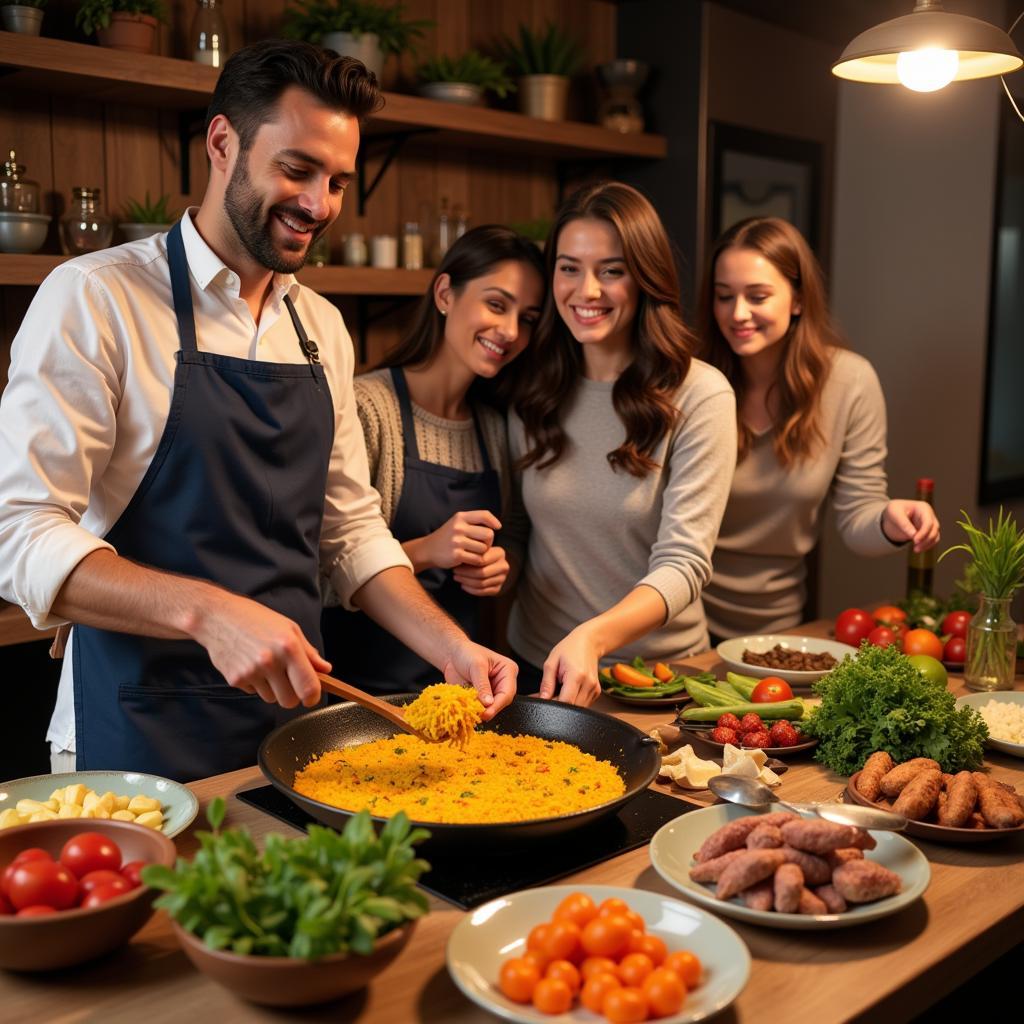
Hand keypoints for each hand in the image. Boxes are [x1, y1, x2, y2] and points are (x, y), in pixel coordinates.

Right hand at [192, 591, 329, 707]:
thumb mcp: (289, 628)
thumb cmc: (255, 619)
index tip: (312, 696)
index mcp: (288, 647)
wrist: (217, 617)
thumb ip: (309, 652)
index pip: (308, 687)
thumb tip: (325, 669)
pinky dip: (256, 684)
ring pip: (271, 699)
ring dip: (273, 689)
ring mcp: (251, 672)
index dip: (313, 697)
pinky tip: (251, 665)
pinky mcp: (235, 679)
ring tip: (266, 667)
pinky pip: (254, 693)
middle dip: (292, 695)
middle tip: (289, 681)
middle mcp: (270, 662)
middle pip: (290, 701)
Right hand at [423, 510, 500, 569]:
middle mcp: (458, 527)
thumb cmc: (448, 536)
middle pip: (488, 534)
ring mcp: (457, 541)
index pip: (484, 515)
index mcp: (460, 517)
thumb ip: (474, 521)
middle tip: (482, 546)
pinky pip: (477, 559)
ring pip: (484, 548)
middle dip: (489, 542)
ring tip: (474, 553)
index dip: (494, 521)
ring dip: (482, 553)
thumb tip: (496, 525)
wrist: (428, 550)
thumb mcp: (457, 523)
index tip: (498, 527)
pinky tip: (470, 560)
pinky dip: (476, 562)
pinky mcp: (456, 555)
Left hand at [441, 640, 516, 720]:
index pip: (507, 692)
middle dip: (490, 709)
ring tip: (472, 712)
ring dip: (482, 711)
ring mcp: (492, 690)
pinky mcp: (481, 697)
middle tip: (479, 715)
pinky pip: (481, 707)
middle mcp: (502, 682)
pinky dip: (475, 710)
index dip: (497, 704)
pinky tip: (468, 711)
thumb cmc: (466, 653)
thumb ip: (482, 685)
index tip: (487, 713)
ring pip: (491, 707)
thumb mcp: (476, 666)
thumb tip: (488, 703)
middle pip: (501, 702)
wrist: (451, 654)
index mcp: (507, 671)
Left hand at [452, 546, 508, 595]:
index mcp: (500, 553)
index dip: (469, 563)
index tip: (457, 564)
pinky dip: (471, 590)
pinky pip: (483, 592)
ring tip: (457, 578)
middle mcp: (504, 566)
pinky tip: (463, 585)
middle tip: (455, 572)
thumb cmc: (479, 554)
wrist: (489, 564)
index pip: (483, 560)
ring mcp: (502, 579)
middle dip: (466, 574)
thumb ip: (471, 553)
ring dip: (466, 582)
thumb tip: (458, 558)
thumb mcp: (477, 549)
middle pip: (483, 573)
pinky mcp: (498, 588)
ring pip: (482, 583)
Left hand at [539, 626, 602, 706]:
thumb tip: (542, 699)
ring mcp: (595, 689)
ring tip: (561, 688)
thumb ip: (546, 683)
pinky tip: (570, 689)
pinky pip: (583, 704)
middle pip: (572, 707)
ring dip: (567, 703)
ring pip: (578, 708)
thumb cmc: (569, 649)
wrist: (589, 642)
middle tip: (552, 691)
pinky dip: (574, 701)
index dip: (554, 705)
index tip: (546, 700)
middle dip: (559, 704)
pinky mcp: (596, 692)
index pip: (566, 702)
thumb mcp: (552, 662)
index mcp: (577, 675)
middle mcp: (589, 684)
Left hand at [882, 500, 939, 551]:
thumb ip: (904, 524)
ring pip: (935, 536)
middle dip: (926, 540)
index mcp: (923, 508)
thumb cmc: (894, 510)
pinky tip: (918, 549)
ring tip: (916, 550)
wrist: (893, 514)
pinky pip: (932, 540)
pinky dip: (927, 546)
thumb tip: (913, 535)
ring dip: (927, 544)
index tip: (914, 541)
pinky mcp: (928, 531)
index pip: (928, 522)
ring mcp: (930, 523)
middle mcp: (929, 515)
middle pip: (934, 529)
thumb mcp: (895, 514)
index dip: (923, 532)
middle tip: (915, 548)